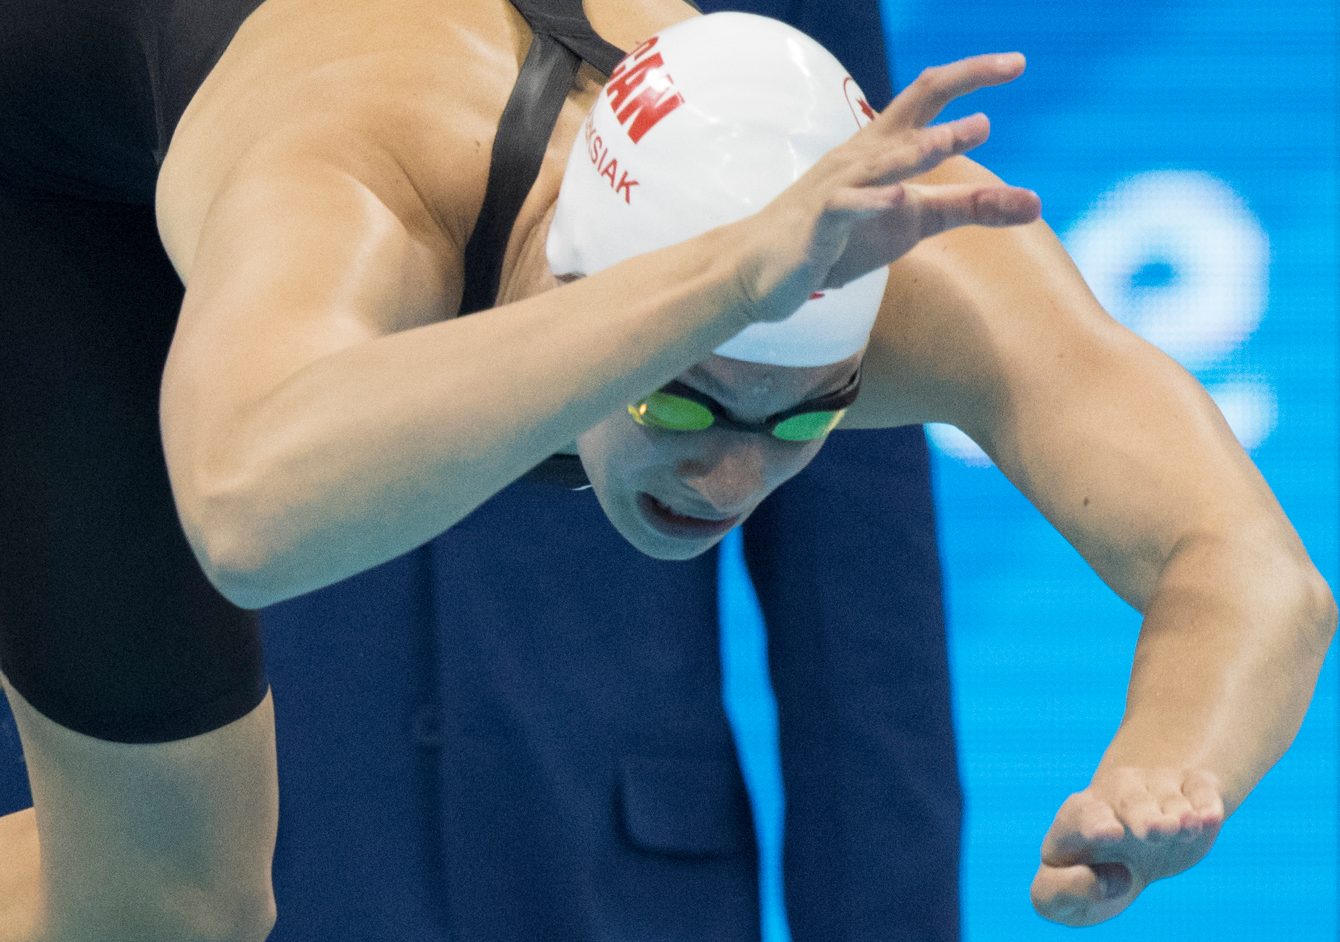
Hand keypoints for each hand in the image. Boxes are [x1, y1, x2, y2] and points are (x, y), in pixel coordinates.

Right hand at [735, 52, 1041, 322]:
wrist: (762, 268)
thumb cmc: (840, 237)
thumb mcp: (916, 221)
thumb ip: (971, 208)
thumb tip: (1037, 203)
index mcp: (885, 147)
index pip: (929, 97)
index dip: (972, 75)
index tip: (1017, 62)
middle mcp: (863, 156)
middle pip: (913, 106)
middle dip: (960, 81)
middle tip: (1010, 67)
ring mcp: (838, 188)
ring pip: (884, 159)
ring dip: (925, 147)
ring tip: (969, 132)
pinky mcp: (818, 226)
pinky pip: (845, 207)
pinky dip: (871, 201)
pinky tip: (899, 197)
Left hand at [1031, 767, 1226, 926]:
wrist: (1132, 853)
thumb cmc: (1089, 877)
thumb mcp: (1057, 896)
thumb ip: (1060, 893)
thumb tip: (1104, 881)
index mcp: (1078, 819)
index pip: (1083, 816)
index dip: (1096, 824)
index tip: (1111, 834)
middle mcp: (1116, 797)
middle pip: (1129, 800)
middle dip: (1142, 814)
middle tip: (1156, 830)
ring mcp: (1154, 792)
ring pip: (1167, 797)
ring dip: (1177, 813)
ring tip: (1184, 827)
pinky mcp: (1189, 793)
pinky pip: (1199, 791)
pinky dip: (1206, 803)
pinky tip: (1210, 817)